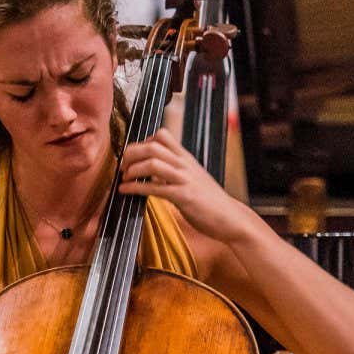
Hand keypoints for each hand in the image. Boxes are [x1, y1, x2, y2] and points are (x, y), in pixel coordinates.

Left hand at [118, 128, 256, 243]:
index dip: (142, 141)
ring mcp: (184, 180)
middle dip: (131, 154)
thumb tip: (153, 168)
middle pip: (153, 146)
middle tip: (123, 166)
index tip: (132, 155)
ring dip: (132, 170)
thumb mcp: (193, 178)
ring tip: (125, 178)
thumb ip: (175, 170)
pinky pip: (154, 188)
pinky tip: (125, 191)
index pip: (162, 135)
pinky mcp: (183, 196)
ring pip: (153, 163)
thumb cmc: (209, 201)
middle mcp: (185, 165)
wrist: (230, 218)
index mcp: (186, 159)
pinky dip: (135, 188)